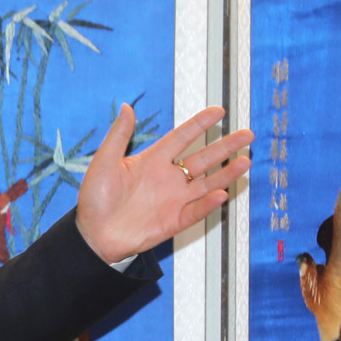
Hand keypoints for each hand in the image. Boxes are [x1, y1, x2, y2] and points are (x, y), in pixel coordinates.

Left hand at [74, 104, 252, 264]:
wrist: (93, 234)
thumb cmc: (95, 199)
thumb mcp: (104, 162)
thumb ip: (119, 135)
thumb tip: (126, 107)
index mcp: (152, 161)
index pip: (182, 138)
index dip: (199, 124)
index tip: (218, 111)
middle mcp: (168, 178)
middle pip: (203, 158)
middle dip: (225, 146)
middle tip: (247, 134)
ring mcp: (173, 200)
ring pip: (206, 183)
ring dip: (226, 173)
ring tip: (246, 160)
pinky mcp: (174, 221)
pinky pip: (195, 211)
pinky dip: (208, 204)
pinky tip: (221, 193)